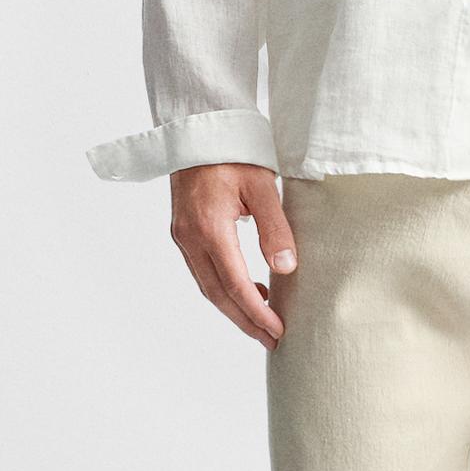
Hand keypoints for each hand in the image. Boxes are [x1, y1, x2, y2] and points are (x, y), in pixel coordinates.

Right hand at [168, 161, 297, 346]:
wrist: (198, 129)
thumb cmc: (233, 152)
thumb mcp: (262, 185)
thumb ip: (274, 227)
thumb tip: (286, 268)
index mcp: (209, 227)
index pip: (234, 283)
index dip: (256, 312)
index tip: (278, 330)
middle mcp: (190, 237)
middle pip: (217, 294)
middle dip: (245, 321)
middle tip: (273, 341)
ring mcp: (183, 237)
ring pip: (208, 286)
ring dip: (235, 308)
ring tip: (264, 324)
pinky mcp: (184, 233)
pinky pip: (204, 271)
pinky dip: (225, 288)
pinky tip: (251, 290)